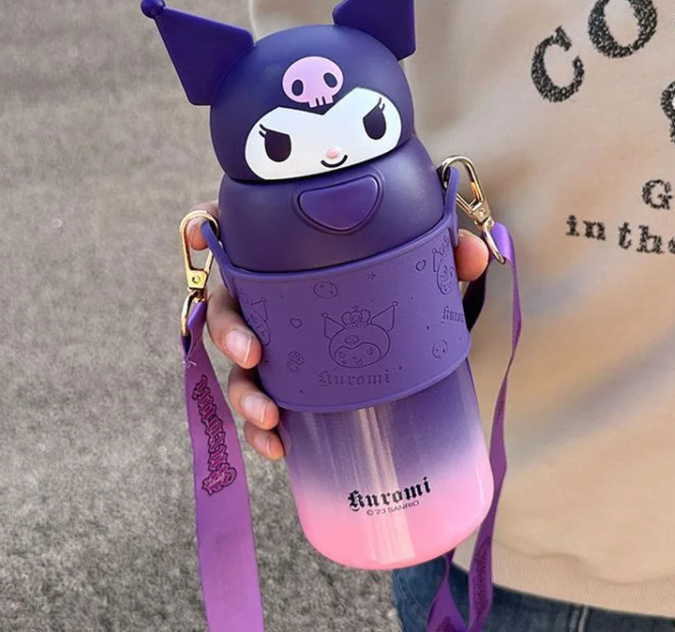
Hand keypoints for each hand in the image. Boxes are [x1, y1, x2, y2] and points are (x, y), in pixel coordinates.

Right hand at [185, 201, 490, 460]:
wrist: (402, 316)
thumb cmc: (395, 273)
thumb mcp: (416, 257)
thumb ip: (443, 248)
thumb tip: (472, 255)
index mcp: (283, 252)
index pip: (231, 228)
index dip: (204, 226)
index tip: (202, 233)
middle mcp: (267, 293)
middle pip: (225, 304)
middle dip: (227, 330)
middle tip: (254, 354)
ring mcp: (273, 338)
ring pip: (237, 363)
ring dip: (243, 393)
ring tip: (270, 420)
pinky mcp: (288, 377)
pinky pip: (262, 402)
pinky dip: (262, 429)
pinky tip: (280, 448)